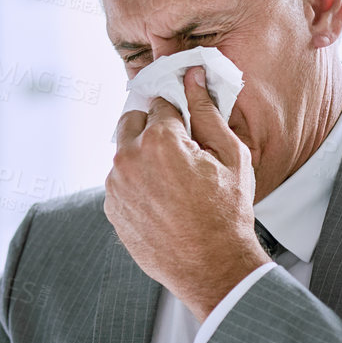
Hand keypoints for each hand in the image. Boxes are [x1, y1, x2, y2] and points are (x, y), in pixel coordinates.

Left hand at [105, 66, 267, 320]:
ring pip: (125, 152)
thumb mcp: (230, 154)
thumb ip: (207, 110)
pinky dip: (136, 183)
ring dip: (143, 156)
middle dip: (153, 128)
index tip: (190, 129)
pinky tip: (162, 201)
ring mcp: (115, 186)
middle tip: (180, 152)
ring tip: (173, 183)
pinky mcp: (111, 208)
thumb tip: (193, 75)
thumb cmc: (227, 211)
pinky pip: (120, 182)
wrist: (211, 267)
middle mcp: (128, 159)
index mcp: (158, 140)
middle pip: (133, 121)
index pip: (162, 104)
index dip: (179, 115)